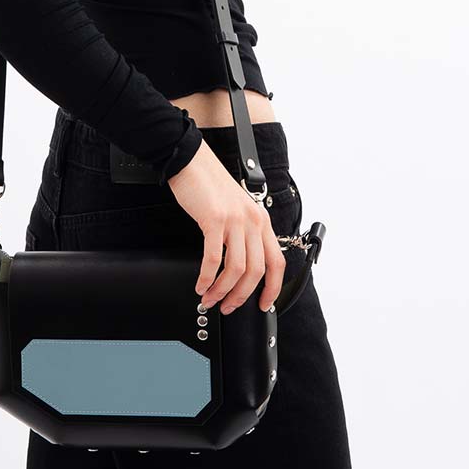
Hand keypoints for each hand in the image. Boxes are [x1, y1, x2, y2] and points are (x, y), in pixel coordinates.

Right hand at [167, 139, 285, 313]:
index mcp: (261, 220)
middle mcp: (252, 221)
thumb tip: (241, 267)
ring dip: (222, 290)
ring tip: (210, 298)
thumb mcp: (237, 209)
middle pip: (256, 271)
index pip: (276, 262)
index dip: (272, 288)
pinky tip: (200, 284)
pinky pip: (214, 258)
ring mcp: (235, 220)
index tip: (264, 304)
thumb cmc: (211, 185)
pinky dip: (207, 277)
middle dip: (241, 296)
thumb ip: (244, 233)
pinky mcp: (215, 219)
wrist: (192, 161)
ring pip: (236, 269)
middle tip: (227, 306)